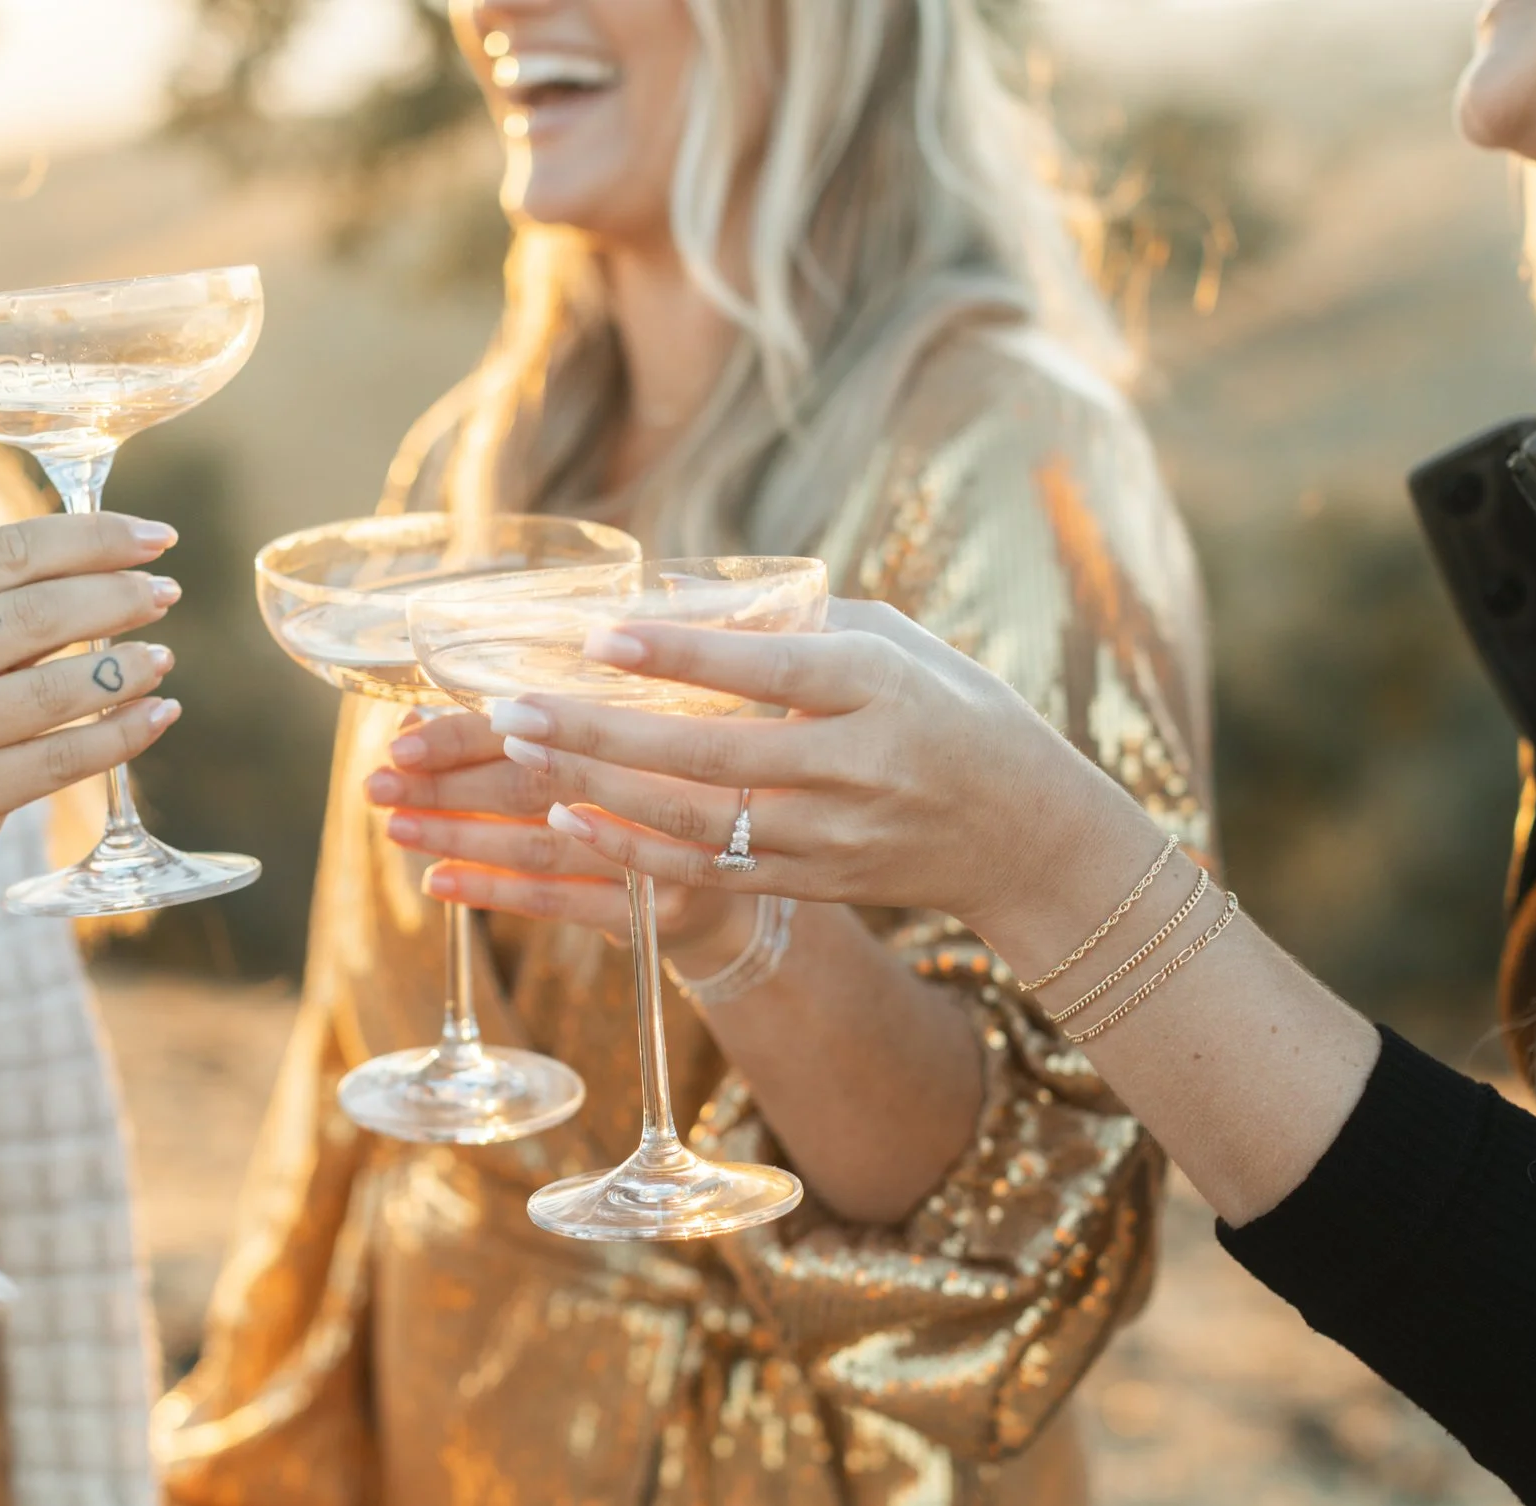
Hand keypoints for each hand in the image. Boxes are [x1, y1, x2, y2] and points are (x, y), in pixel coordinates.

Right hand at [0, 513, 182, 928]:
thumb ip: (1, 606)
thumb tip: (121, 567)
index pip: (7, 552)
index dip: (92, 539)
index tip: (156, 539)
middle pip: (35, 614)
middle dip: (118, 597)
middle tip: (167, 594)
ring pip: (52, 691)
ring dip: (125, 669)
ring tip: (162, 658)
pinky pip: (60, 759)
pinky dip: (121, 735)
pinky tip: (158, 714)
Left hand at [369, 711, 745, 956]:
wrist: (795, 839)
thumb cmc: (704, 754)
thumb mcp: (666, 701)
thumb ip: (565, 703)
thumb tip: (440, 711)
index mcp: (659, 720)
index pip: (544, 729)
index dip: (471, 734)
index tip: (407, 739)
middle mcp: (664, 788)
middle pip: (533, 789)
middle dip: (449, 786)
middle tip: (380, 782)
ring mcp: (661, 858)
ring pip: (541, 850)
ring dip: (461, 837)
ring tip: (398, 827)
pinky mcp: (657, 912)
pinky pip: (564, 904)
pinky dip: (497, 892)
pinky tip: (440, 881)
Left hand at [477, 598, 1128, 933]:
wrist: (1023, 830)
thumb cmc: (950, 708)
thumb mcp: (893, 641)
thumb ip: (791, 616)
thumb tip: (676, 591)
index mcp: (879, 687)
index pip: (769, 670)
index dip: (682, 657)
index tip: (599, 635)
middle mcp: (855, 767)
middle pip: (711, 755)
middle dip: (600, 733)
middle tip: (512, 708)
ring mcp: (831, 836)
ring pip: (696, 821)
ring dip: (598, 788)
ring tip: (522, 751)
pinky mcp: (812, 883)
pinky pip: (707, 872)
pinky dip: (633, 849)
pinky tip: (571, 818)